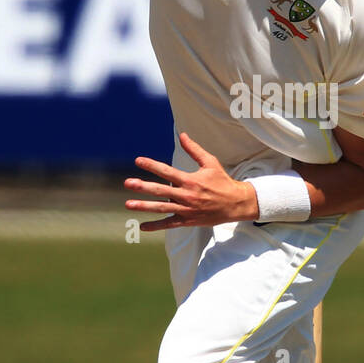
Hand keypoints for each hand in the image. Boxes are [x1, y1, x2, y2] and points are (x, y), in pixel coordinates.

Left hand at [125, 131, 258, 231]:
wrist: (235, 204)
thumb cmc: (222, 181)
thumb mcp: (210, 162)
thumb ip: (194, 149)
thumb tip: (182, 135)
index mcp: (190, 180)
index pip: (167, 171)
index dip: (152, 165)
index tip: (138, 160)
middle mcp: (186, 195)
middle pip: (160, 191)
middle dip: (143, 187)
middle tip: (128, 183)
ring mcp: (186, 210)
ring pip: (161, 208)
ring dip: (144, 206)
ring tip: (128, 204)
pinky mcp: (188, 221)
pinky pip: (169, 224)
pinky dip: (156, 226)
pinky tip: (142, 226)